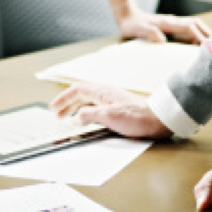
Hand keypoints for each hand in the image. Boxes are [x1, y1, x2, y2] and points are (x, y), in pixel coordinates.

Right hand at [50, 82, 171, 138]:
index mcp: (102, 92)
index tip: (53, 108)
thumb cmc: (137, 117)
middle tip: (57, 115)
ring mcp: (112, 101)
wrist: (158, 119)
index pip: (77, 90)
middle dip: (67, 104)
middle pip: (81, 95)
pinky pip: (96, 108)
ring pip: (88, 101)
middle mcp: (106, 94)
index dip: (63, 98)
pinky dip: (86, 113)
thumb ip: (88, 115)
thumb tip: (74, 118)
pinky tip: (88, 121)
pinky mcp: (118, 109)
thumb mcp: (108, 117)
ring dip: (76, 109)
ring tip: (68, 118)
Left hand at [116, 8, 211, 44]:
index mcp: (168, 22)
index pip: (189, 27)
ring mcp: (174, 24)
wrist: (127, 16)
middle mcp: (174, 21)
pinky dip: (198, 36)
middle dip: (209, 33)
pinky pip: (189, 31)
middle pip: (197, 25)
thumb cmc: (132, 25)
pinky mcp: (173, 28)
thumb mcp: (138, 30)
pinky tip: (202, 46)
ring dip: (205, 34)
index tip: (208, 46)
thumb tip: (163, 40)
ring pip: (195, 26)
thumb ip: (150, 33)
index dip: (200, 36)